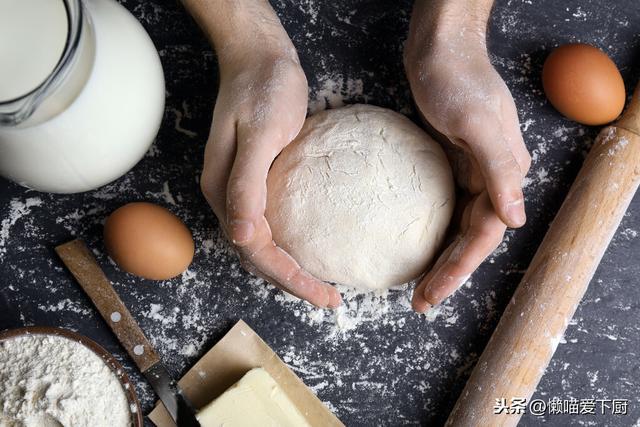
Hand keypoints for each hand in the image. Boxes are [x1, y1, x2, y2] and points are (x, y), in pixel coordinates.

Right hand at [200, 45, 341, 308]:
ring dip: (289, 268)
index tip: (324, 295)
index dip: (289, 277)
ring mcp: (238, 188)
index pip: (256, 250)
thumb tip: (242, 237)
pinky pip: (269, 222)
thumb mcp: (260, 133)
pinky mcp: (253, 178)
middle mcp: (226, 195)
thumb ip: (247, 184)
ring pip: (261, 243)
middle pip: (257, 254)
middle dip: (291, 281)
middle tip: (329, 298)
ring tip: (320, 284)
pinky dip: (288, 243)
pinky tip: (309, 247)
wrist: (258, 57)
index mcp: (223, 190)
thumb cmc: (262, 89)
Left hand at [404, 4, 530, 311]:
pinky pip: (444, 206)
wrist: (440, 46)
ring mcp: (471, 170)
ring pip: (458, 226)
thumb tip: (517, 219)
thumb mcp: (477, 123)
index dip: (459, 269)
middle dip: (448, 272)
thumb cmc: (457, 78)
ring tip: (417, 284)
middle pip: (470, 238)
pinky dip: (433, 229)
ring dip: (440, 256)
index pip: (483, 236)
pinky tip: (413, 241)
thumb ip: (500, 170)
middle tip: (419, 301)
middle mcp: (492, 178)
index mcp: (503, 174)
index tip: (430, 294)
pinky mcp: (451, 161)